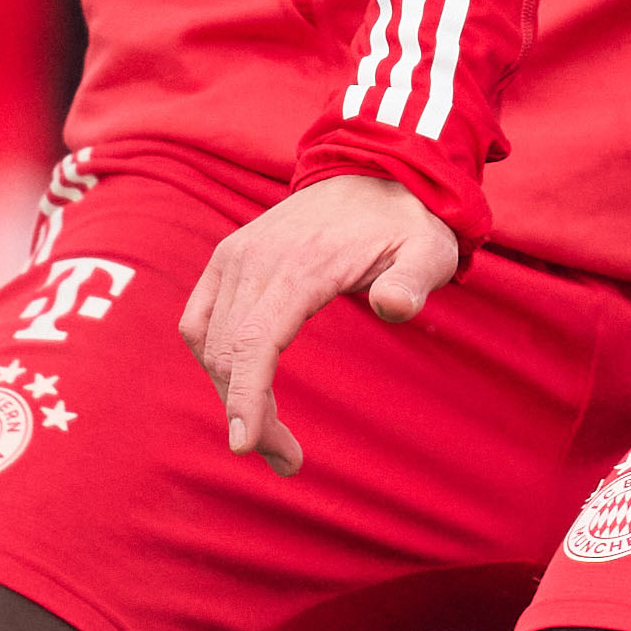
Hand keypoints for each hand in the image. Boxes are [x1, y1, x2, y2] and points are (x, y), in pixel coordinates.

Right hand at [181, 173, 470, 472]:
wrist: (375, 171)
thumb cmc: (407, 222)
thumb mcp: (430, 250)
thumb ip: (415, 280)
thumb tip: (396, 307)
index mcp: (299, 266)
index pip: (255, 343)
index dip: (244, 398)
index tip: (246, 446)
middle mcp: (255, 260)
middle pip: (228, 353)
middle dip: (247, 413)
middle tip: (286, 460)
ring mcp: (235, 256)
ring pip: (208, 342)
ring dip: (229, 391)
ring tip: (268, 432)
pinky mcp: (228, 258)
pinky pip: (199, 319)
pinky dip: (213, 358)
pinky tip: (242, 386)